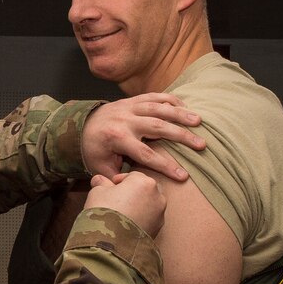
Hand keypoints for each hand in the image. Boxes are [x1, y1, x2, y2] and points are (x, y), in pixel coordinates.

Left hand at [82, 94, 204, 180]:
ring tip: (199, 122)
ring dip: (180, 114)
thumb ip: (116, 177)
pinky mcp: (132, 100)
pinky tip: (186, 107)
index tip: (184, 176)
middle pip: (157, 128)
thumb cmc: (94, 150)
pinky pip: (154, 96)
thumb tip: (133, 186)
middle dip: (180, 136)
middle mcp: (124, 120)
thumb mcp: (100, 166)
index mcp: (116, 138)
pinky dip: (171, 100)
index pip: (145, 154)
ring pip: (158, 108)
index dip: (165, 166)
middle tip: (201, 145)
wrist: (81, 125)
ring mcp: (129, 107)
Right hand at [84, 172, 165, 237]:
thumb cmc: (104, 212)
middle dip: (132, 192)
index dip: (119, 181)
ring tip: (122, 213)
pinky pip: (150, 218)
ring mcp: (160, 213)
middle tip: (117, 200)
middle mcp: (157, 195)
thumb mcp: (97, 192)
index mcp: (143, 182)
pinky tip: (127, 224)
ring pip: (149, 204)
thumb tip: (99, 180)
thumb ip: (101, 183)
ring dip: (138, 205)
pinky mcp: (158, 228)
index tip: (110, 187)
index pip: (132, 175)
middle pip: (144, 189)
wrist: (111, 242)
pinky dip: (141, 218)